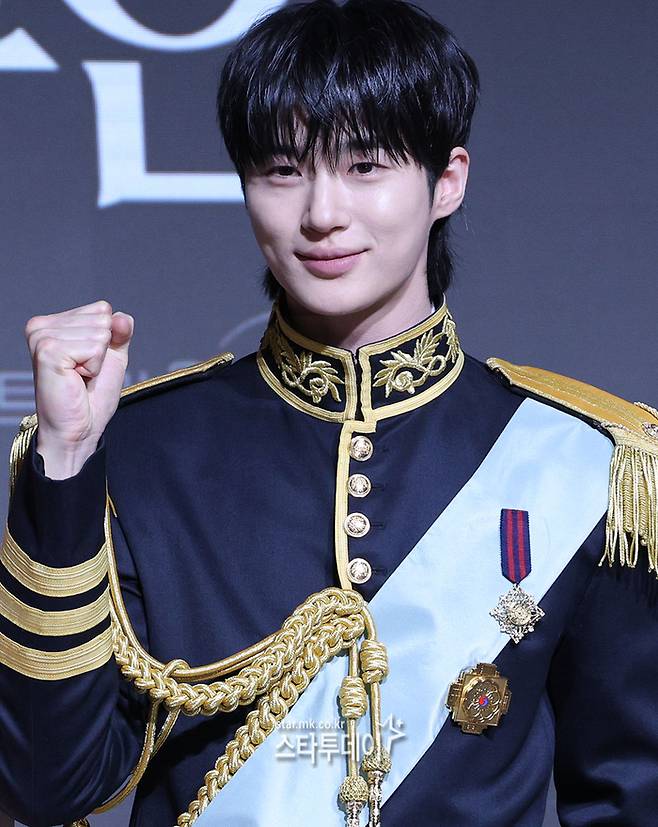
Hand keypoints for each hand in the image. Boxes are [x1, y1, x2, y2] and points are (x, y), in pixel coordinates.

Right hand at [24, 300, 133, 477]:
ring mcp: (42, 337)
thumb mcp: (112, 356)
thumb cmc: (90, 396)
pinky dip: (93, 367)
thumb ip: (121, 332)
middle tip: (83, 373)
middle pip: (102, 318)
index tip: (89, 362)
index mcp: (53, 323)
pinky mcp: (48, 351)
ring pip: (100, 333)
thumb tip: (123, 317)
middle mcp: (42, 326)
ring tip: (78, 377)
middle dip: (102, 351)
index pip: (102, 308)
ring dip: (97, 361)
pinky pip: (94, 348)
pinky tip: (75, 379)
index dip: (107, 339)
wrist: (79, 427)